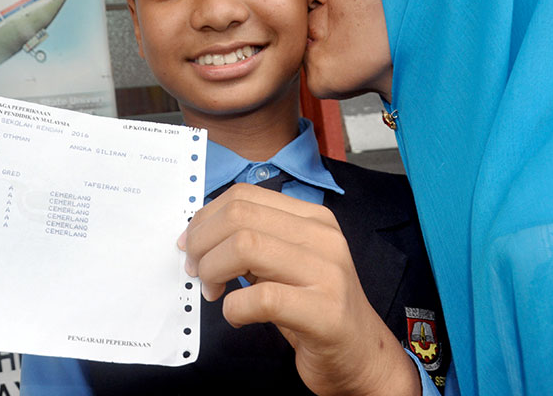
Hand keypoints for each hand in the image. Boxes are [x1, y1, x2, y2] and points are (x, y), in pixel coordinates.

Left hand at [179, 184, 419, 395]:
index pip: (244, 196)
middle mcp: (323, 237)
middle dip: (202, 244)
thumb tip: (197, 234)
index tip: (191, 245)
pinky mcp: (325, 312)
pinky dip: (234, 308)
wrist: (361, 355)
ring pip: (246, 246)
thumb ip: (252, 241)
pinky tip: (237, 316)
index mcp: (312, 218)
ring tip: (214, 291)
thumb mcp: (284, 263)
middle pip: (239, 216)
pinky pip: (262, 298)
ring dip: (213, 270)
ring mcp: (327, 273)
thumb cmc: (314, 308)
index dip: (206, 219)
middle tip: (196, 271)